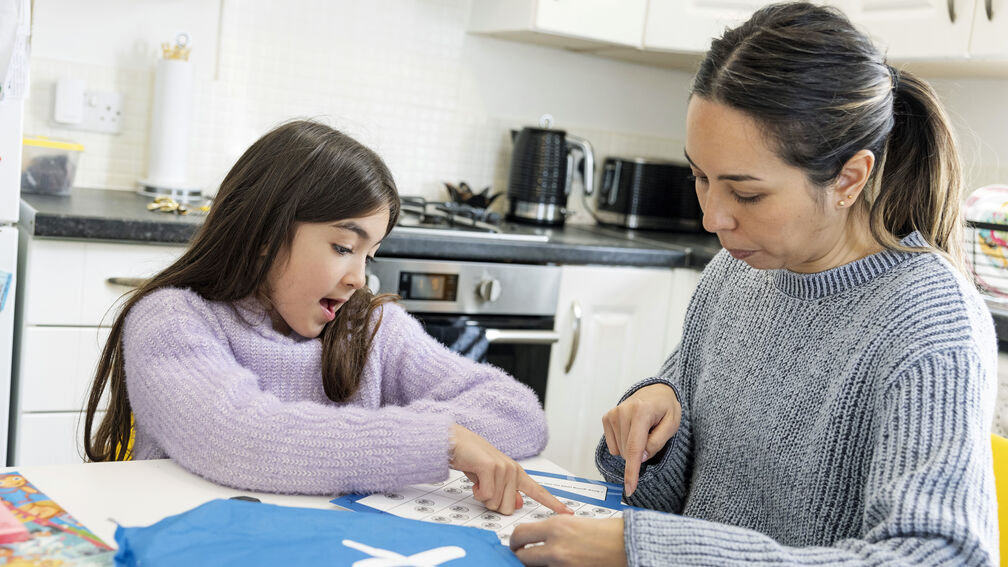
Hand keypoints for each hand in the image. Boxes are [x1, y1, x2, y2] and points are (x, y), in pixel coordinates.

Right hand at [450, 424, 572, 515]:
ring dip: (482, 497)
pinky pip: (485, 496)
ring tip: (478, 481)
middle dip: (493, 504)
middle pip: (509, 508)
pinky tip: (474, 479)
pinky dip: (476, 492)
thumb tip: (517, 504)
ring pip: (496, 503)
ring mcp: (503, 468)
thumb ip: (506, 491)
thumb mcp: (491, 479)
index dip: (553, 503)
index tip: (568, 512)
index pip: (538, 492)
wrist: (454, 441)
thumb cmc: (471, 458)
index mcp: (517, 473)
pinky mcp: (490, 468)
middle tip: (484, 488)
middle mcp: (513, 471)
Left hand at [510, 516, 625, 566]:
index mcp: (556, 526)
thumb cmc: (607, 532)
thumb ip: (552, 530)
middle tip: (524, 555)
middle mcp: (556, 546)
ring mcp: (562, 565)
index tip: (517, 544)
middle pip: (522, 556)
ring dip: (538, 564)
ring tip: (545, 560)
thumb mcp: (574, 522)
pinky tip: (558, 565)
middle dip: (522, 556)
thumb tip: (536, 538)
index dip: (515, 541)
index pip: (520, 534)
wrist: (629, 545)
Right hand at [601, 383, 680, 496]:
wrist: (656, 392)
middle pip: (628, 452)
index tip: (630, 488)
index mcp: (642, 412)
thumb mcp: (672, 425)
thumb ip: (657, 442)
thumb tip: (640, 458)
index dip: (632, 471)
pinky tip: (632, 432)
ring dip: (632, 449)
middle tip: (652, 437)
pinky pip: (613, 446)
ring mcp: (613, 414)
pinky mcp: (607, 418)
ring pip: (620, 451)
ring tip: (643, 432)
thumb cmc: (665, 408)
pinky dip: (623, 445)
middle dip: (640, 455)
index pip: (635, 448)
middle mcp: (623, 411)